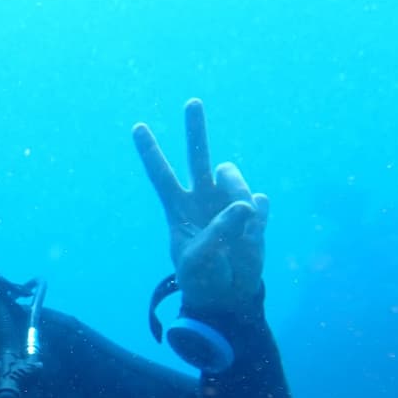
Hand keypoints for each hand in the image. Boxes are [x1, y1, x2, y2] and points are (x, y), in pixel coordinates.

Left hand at [132, 99, 266, 312]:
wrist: (229, 296)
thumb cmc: (204, 279)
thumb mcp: (200, 261)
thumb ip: (219, 231)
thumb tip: (244, 204)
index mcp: (178, 209)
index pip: (161, 175)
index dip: (150, 152)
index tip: (137, 127)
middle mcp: (202, 198)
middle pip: (198, 157)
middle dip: (195, 130)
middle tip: (191, 102)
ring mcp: (229, 202)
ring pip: (235, 179)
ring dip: (238, 197)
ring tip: (238, 232)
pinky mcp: (255, 213)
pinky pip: (260, 204)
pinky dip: (258, 222)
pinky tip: (251, 238)